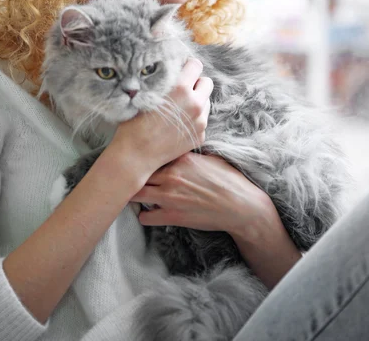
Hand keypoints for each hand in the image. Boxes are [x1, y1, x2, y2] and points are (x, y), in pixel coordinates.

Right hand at [109, 58, 213, 177]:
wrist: (136, 154)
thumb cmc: (135, 122)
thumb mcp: (147, 94)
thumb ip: (164, 81)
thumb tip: (173, 70)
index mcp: (180, 89)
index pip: (196, 65)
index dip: (189, 66)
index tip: (183, 70)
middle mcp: (195, 103)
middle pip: (207, 82)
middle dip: (197, 83)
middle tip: (183, 89)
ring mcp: (200, 121)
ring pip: (206, 102)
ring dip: (196, 101)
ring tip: (179, 109)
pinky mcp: (200, 136)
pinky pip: (202, 120)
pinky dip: (194, 119)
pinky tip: (178, 125)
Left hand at [130, 151, 271, 235]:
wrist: (240, 206)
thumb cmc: (228, 180)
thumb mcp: (209, 158)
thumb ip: (188, 155)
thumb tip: (177, 150)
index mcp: (181, 158)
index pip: (150, 154)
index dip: (143, 157)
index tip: (137, 158)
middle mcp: (171, 175)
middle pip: (138, 173)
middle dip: (131, 175)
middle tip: (127, 177)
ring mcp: (170, 196)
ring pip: (136, 194)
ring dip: (133, 195)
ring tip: (133, 195)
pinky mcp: (172, 216)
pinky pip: (145, 217)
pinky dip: (144, 216)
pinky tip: (148, 214)